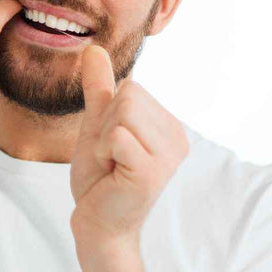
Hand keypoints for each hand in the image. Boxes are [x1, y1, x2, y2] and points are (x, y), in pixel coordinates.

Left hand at [69, 46, 188, 245]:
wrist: (97, 223)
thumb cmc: (99, 178)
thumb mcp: (97, 124)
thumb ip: (100, 88)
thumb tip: (93, 48)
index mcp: (170, 126)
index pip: (131, 86)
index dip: (108, 114)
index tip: (112, 145)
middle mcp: (178, 138)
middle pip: (129, 93)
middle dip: (105, 124)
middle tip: (110, 156)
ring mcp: (168, 156)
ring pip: (122, 111)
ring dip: (103, 138)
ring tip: (112, 164)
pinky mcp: (151, 172)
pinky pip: (116, 135)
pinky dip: (102, 151)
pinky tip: (112, 174)